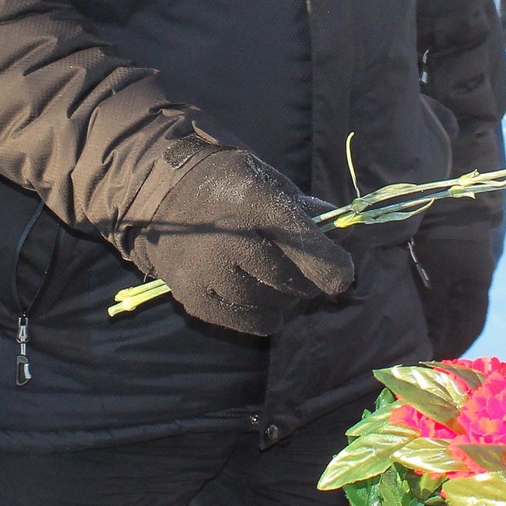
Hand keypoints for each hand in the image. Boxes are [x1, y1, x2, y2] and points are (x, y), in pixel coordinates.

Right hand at [125, 146, 354, 335]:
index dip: (331, 266)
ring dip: (284, 299)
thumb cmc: (228, 186)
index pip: (303, 244)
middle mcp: (230, 239)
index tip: (342, 275)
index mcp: (254, 202)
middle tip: (307, 275)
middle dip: (308, 282)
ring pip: (270, 305)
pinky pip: (247, 322)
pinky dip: (262, 315)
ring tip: (277, 282)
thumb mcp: (269, 183)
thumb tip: (343, 236)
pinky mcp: (194, 295)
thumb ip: (306, 211)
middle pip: (290, 281)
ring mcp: (208, 271)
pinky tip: (259, 297)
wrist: (162, 193)